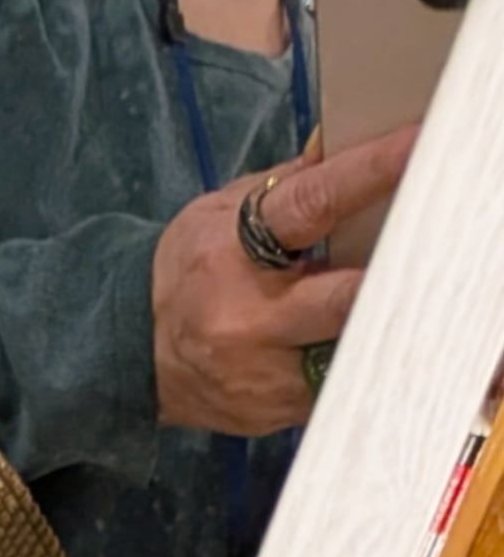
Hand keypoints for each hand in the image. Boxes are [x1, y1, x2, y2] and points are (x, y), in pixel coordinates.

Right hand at [151, 126, 416, 433]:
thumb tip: (342, 143)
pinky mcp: (271, 413)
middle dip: (388, 276)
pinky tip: (351, 342)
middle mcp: (248, 318)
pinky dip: (353, 360)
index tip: (417, 146)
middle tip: (427, 251)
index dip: (370, 173)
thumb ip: (285, 187)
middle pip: (345, 299)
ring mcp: (261, 375)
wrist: (130, 355)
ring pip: (349, 350)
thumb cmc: (186, 273)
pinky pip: (333, 386)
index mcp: (234, 252)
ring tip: (393, 302)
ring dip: (377, 324)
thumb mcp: (219, 216)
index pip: (313, 204)